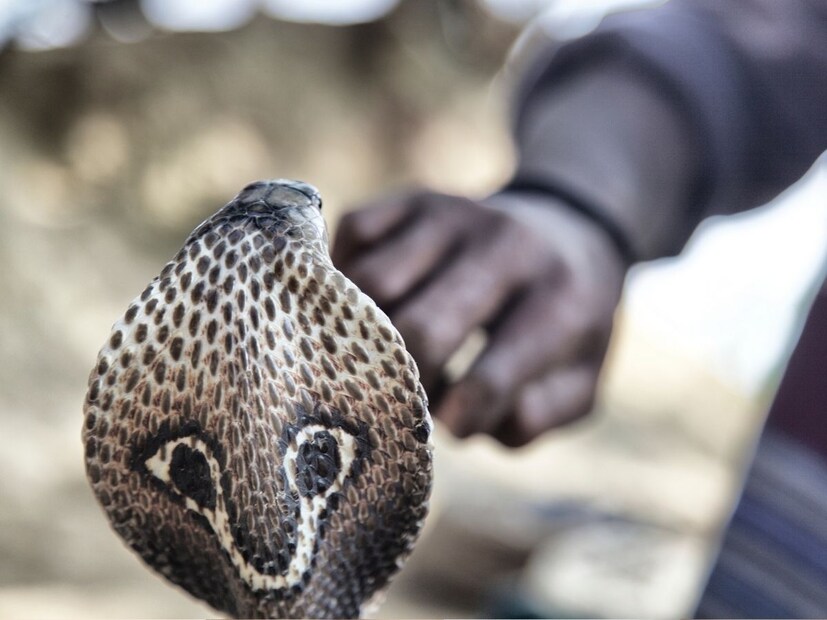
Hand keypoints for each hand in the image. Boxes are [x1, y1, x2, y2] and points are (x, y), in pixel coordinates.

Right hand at [332, 190, 626, 445]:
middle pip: (419, 329)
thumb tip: (466, 421)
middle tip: (407, 390)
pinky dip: (346, 272)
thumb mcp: (583, 378)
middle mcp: (505, 245)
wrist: (569, 228)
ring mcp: (454, 215)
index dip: (461, 417)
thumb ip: (539, 414)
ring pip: (372, 282)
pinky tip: (371, 298)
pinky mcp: (414, 198)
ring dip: (364, 327)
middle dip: (403, 378)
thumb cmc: (566, 321)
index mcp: (559, 302)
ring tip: (385, 345)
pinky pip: (353, 234)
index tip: (453, 423)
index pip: (491, 378)